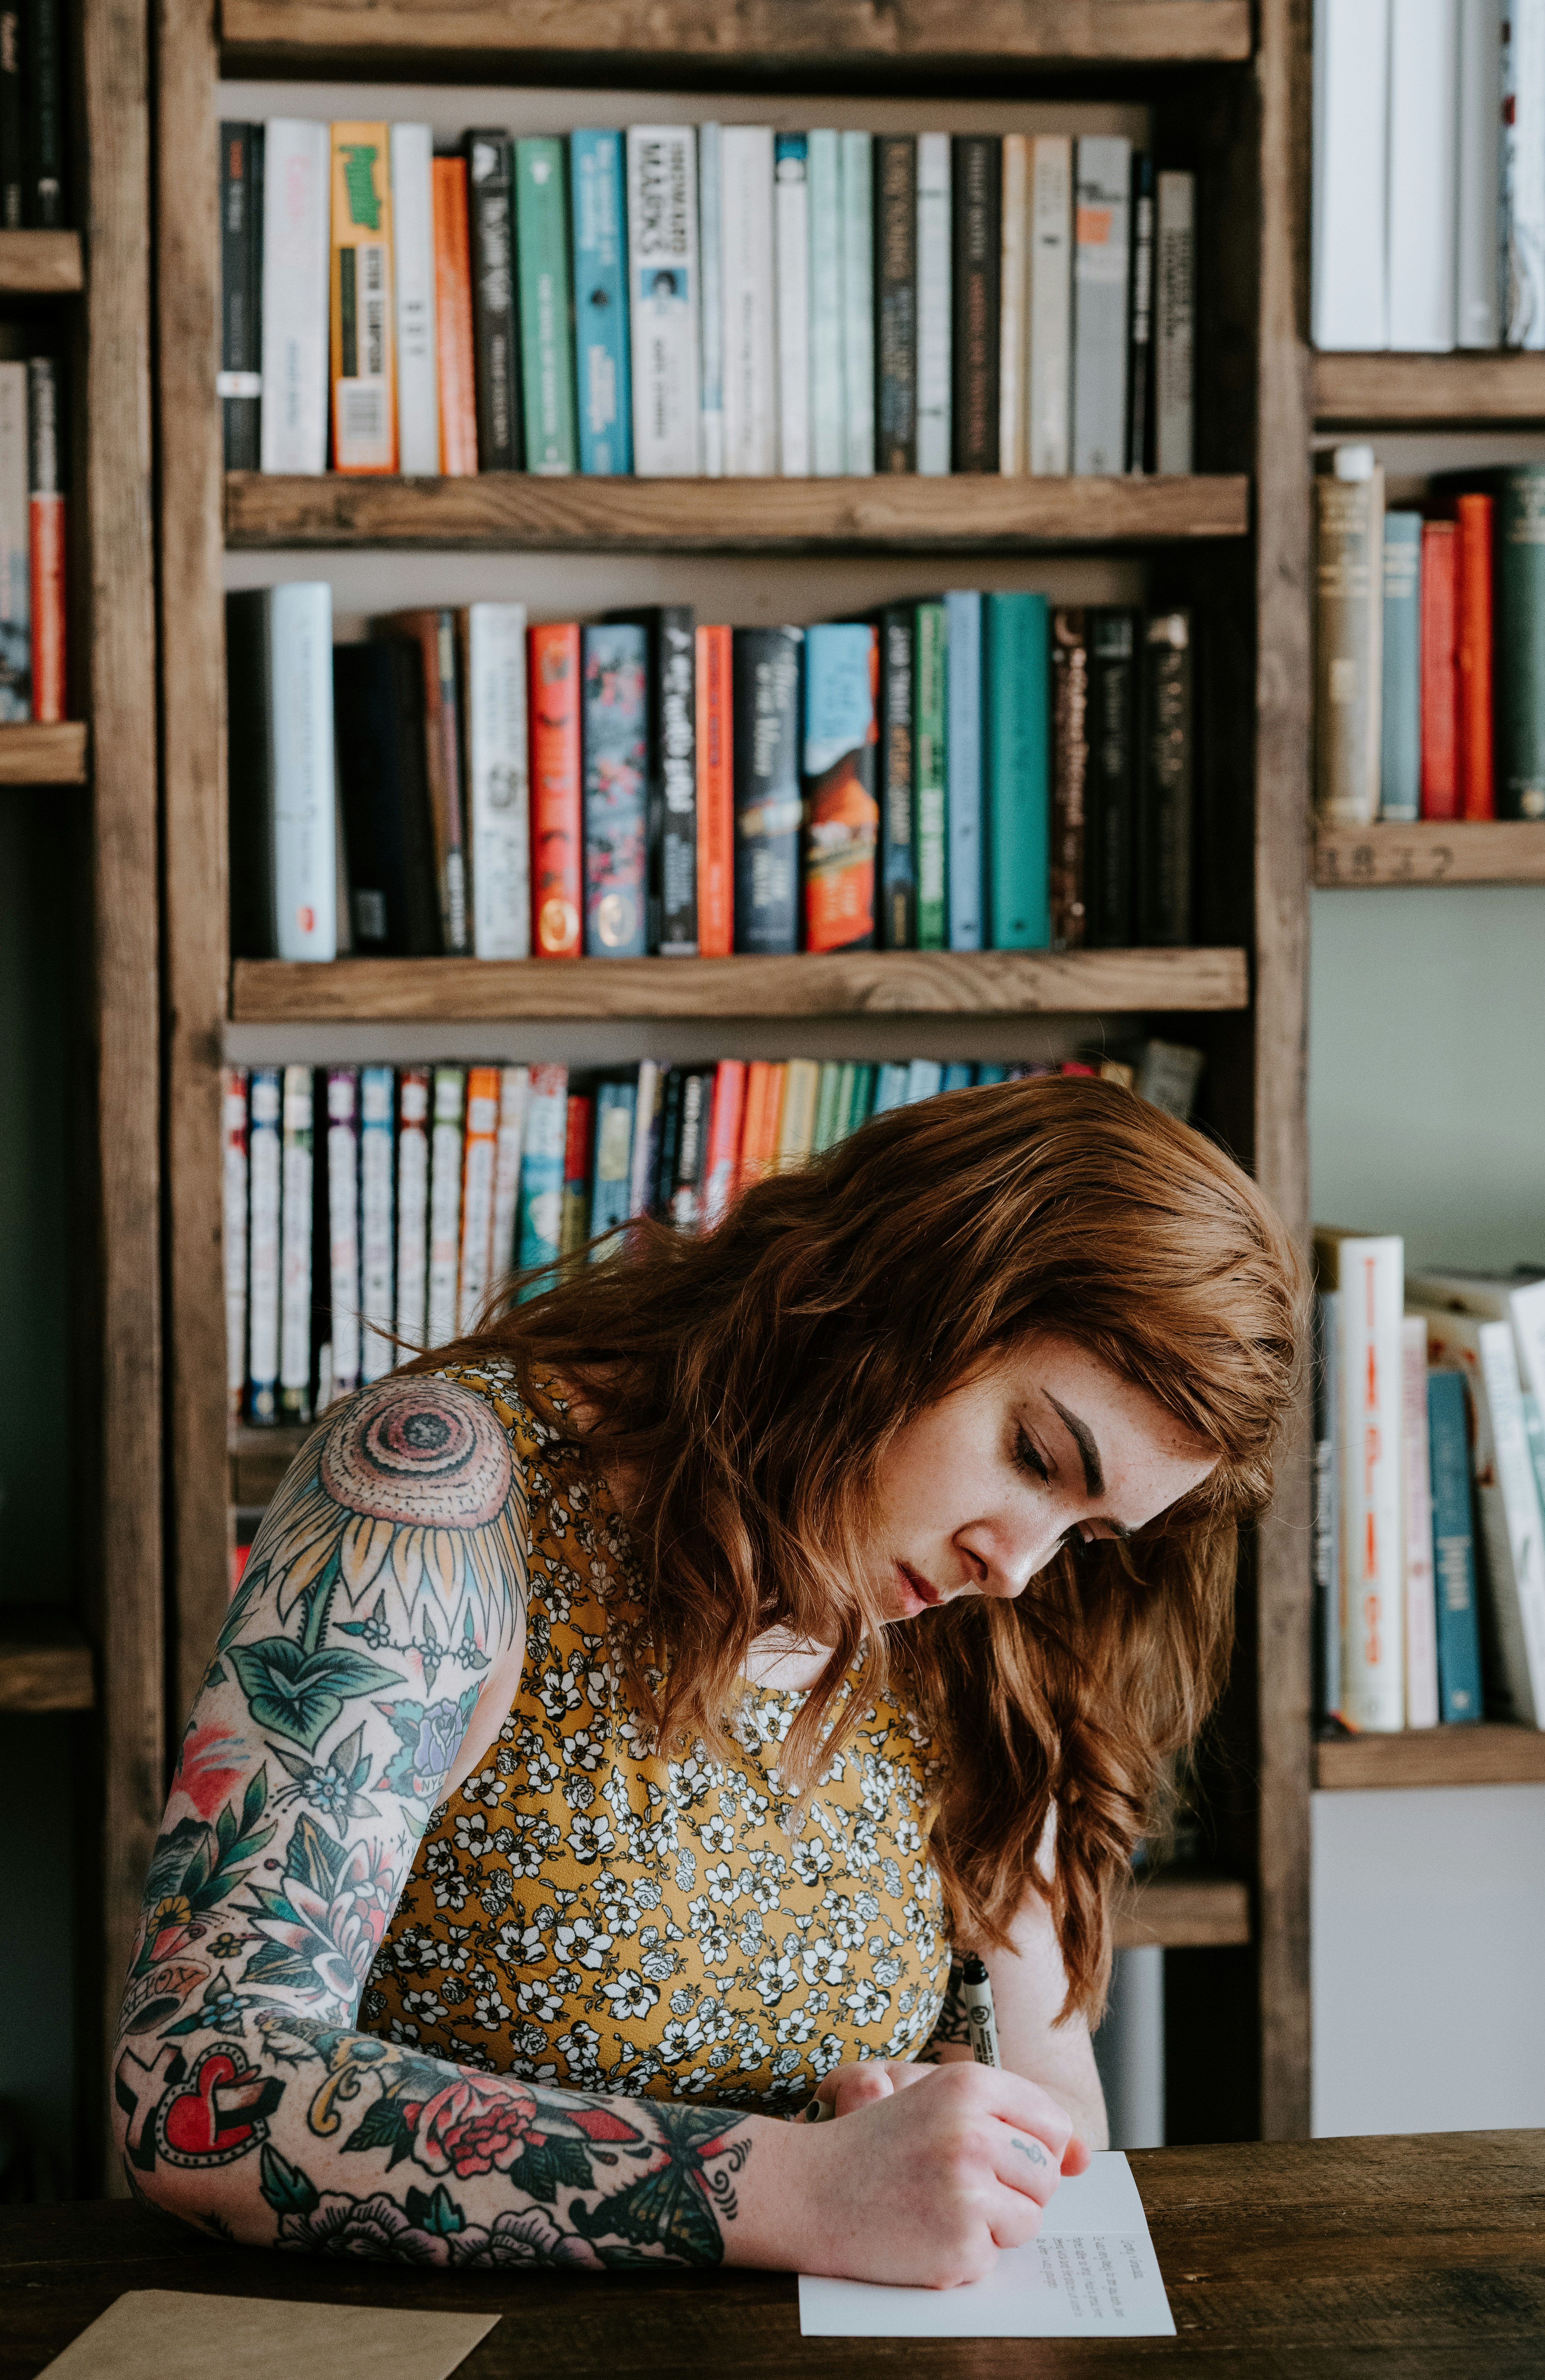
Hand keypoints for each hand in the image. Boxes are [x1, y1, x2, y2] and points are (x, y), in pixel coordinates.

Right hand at [789, 2057, 1088, 2288]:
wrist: (809, 2190)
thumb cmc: (876, 2144)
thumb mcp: (942, 2106)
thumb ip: (1017, 2123)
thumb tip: (1083, 2159)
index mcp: (970, 2084)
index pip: (1052, 2124)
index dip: (1032, 2147)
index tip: (998, 2155)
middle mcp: (974, 2131)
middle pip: (1047, 2175)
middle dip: (1015, 2188)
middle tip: (959, 2184)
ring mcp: (967, 2190)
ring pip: (1029, 2220)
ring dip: (994, 2225)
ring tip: (940, 2207)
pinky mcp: (959, 2243)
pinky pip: (994, 2256)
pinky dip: (966, 2254)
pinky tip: (925, 2232)